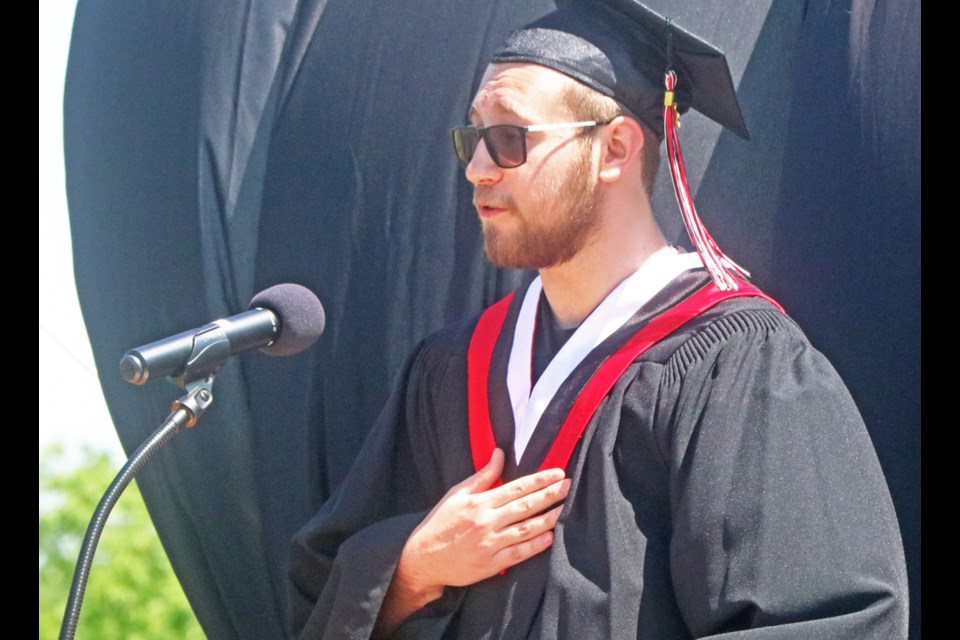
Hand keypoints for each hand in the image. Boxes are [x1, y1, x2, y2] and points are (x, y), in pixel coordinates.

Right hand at [396, 448, 570, 601]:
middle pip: (526, 506)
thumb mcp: (456, 494)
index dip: (539, 480)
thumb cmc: (439, 523)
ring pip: (527, 529)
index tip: (557, 472)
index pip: (516, 488)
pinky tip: (550, 536)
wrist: (423, 559)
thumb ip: (482, 476)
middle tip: (569, 486)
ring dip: (549, 518)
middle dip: (550, 494)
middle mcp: (487, 522)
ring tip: (565, 508)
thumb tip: (499, 453)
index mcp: (479, 502)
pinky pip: (519, 553)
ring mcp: (490, 544)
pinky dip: (536, 545)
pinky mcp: (491, 564)